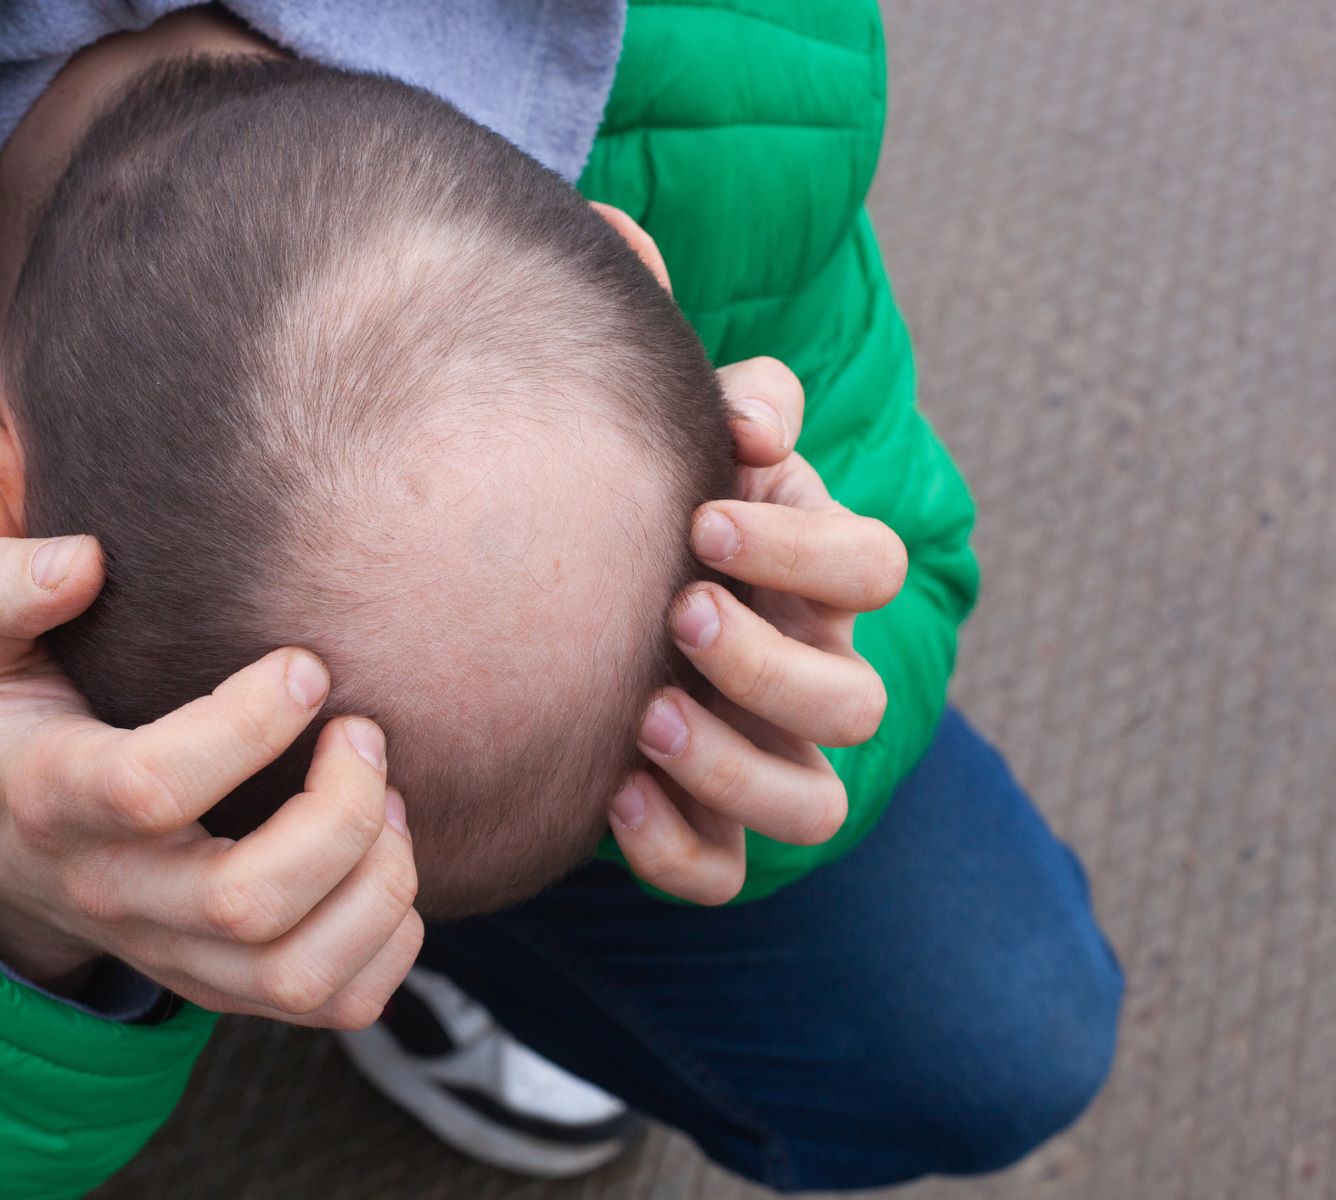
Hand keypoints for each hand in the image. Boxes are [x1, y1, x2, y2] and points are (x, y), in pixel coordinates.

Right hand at [0, 534, 421, 1027]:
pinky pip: (336, 1002)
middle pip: (244, 903)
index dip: (248, 725)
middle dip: (338, 813)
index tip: (307, 665)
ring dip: (377, 880)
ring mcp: (176, 956)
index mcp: (54, 801)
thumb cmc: (19, 725)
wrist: (10, 856)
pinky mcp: (229, 990)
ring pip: (299, 973)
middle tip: (366, 733)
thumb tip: (84, 559)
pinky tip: (382, 858)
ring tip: (387, 798)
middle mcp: (116, 897)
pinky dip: (391, 938)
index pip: (153, 788)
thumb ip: (2, 587)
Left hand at [610, 357, 908, 902]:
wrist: (562, 594)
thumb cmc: (647, 507)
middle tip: (677, 613)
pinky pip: (724, 875)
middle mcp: (811, 678)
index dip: (803, 551)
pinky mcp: (704, 827)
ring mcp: (765, 761)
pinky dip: (675, 847)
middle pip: (857, 704)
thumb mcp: (691, 443)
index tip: (700, 524)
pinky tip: (612, 792)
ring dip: (734, 768)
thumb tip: (758, 426)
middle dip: (767, 663)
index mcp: (816, 580)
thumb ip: (741, 404)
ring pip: (814, 808)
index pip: (874, 569)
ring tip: (645, 714)